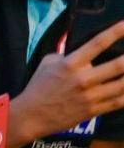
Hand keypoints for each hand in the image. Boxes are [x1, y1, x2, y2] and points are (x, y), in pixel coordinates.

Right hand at [9, 19, 123, 145]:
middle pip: (118, 66)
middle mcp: (83, 79)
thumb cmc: (38, 86)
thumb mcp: (47, 63)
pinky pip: (119, 102)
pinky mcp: (94, 111)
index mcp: (70, 64)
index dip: (115, 32)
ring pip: (122, 85)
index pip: (97, 44)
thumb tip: (85, 53)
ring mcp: (91, 97)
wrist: (32, 115)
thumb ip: (67, 55)